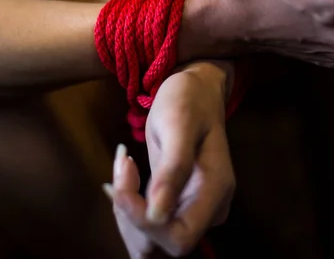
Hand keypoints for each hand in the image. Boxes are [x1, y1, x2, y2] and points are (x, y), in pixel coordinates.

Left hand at [104, 61, 235, 256]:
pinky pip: (149, 223)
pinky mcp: (179, 203)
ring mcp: (194, 207)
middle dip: (130, 216)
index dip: (144, 222)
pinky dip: (129, 209)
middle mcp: (208, 208)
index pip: (179, 237)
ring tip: (121, 170)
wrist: (196, 89)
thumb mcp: (177, 124)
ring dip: (126, 214)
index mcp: (214, 191)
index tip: (121, 186)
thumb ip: (172, 169)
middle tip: (119, 172)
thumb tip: (157, 215)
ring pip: (151, 239)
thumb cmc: (188, 99)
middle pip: (162, 244)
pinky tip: (123, 179)